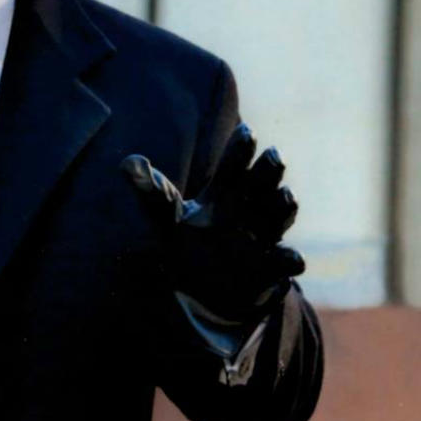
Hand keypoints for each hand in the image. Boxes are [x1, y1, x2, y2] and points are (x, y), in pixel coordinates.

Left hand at [121, 124, 305, 323]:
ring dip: (283, 207)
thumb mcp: (164, 216)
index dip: (240, 151)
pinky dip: (288, 260)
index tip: (247, 130)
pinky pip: (283, 263)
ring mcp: (260, 239)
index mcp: (222, 195)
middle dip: (268, 171)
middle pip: (262, 186)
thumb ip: (151, 190)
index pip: (232, 168)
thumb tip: (128, 162)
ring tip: (285, 196)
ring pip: (277, 217)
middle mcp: (246, 211)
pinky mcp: (267, 270)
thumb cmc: (184, 241)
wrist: (201, 289)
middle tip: (273, 155)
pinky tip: (292, 258)